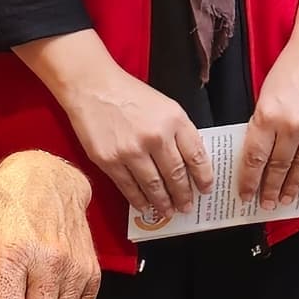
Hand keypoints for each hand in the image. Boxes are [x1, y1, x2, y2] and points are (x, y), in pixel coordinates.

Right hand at [35, 34, 215, 229]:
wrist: (92, 88)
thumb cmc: (129, 95)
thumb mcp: (165, 106)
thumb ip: (179, 132)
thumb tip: (190, 162)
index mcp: (174, 120)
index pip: (196, 156)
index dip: (203, 177)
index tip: (206, 189)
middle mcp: (155, 137)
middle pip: (176, 175)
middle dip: (183, 195)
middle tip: (187, 206)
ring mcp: (131, 151)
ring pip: (153, 186)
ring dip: (163, 202)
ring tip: (169, 211)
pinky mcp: (109, 161)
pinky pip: (129, 188)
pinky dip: (139, 200)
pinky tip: (145, 206)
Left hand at [238, 31, 298, 211]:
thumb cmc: (290, 70)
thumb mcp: (265, 95)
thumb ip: (262, 125)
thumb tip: (259, 158)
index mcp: (267, 115)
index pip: (255, 158)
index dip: (250, 180)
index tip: (246, 195)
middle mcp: (291, 124)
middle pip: (278, 166)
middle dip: (271, 189)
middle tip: (267, 204)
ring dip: (292, 186)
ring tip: (286, 199)